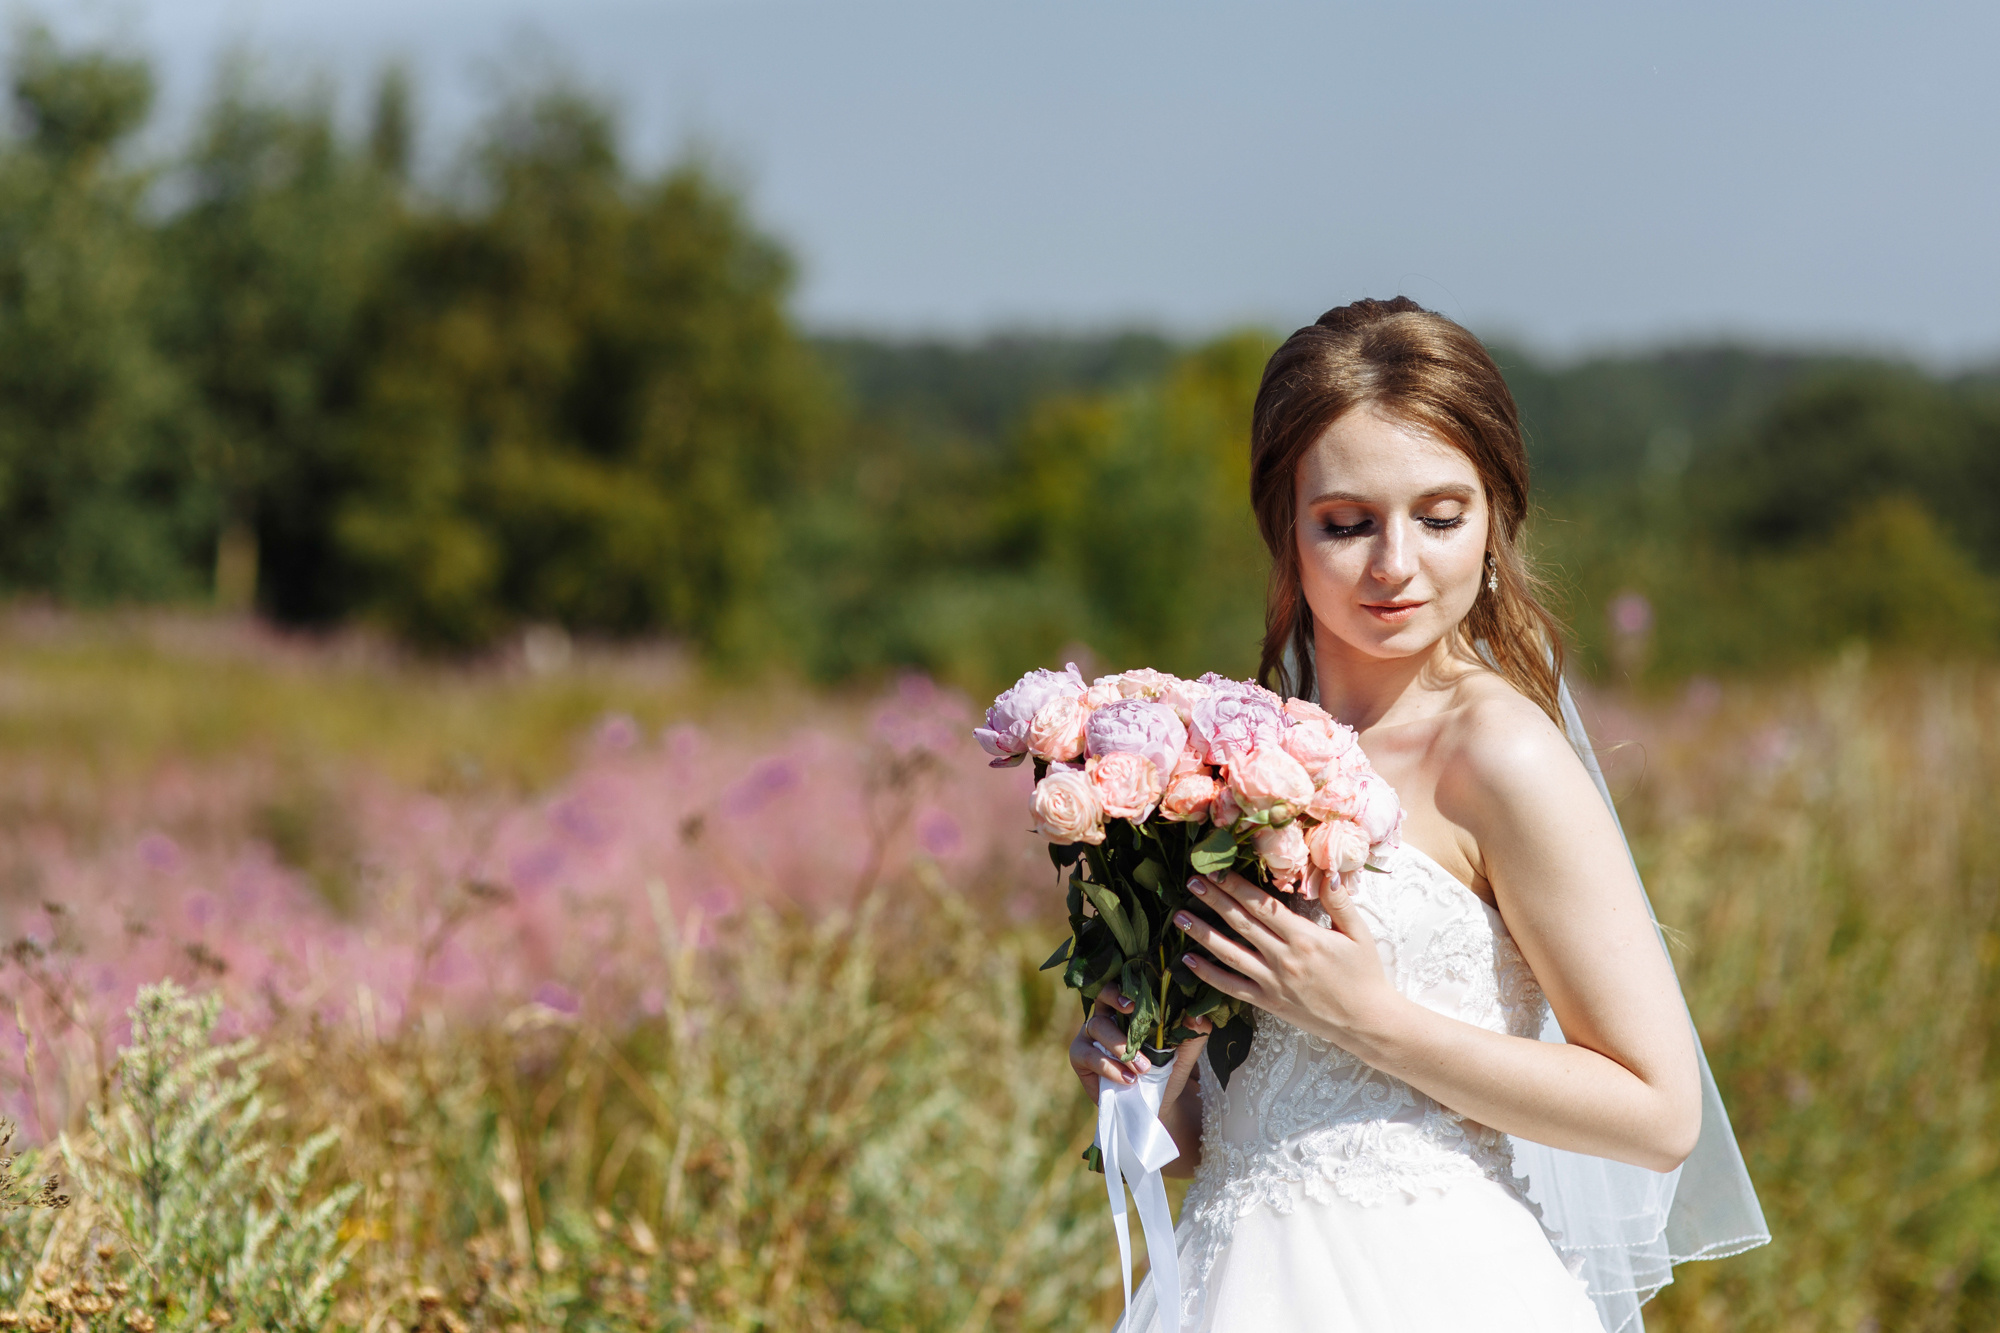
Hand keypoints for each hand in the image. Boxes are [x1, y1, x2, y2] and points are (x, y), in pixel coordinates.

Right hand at [1068, 984, 1213, 1104]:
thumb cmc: (1167, 1070)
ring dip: (1121, 1045)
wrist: (1155, 1104)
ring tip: (1143, 1067)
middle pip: (1102, 994)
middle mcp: (1106, 1014)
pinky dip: (1109, 1066)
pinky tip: (1128, 1079)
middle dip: (1114, 997)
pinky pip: (1089, 1055)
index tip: (1138, 996)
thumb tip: (1199, 1017)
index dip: (1127, 984)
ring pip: (1098, 1025)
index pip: (1123, 983)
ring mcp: (1089, 1034)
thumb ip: (1193, 1035)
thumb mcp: (1184, 1053)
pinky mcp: (1079, 1056)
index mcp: (1129, 1007)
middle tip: (1131, 1009)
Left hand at [1176, 868, 1401, 1050]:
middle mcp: (1284, 958)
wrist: (1366, 1022)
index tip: (1216, 870)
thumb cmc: (1365, 975)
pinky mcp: (1268, 1003)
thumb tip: (1327, 872)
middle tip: (1191, 881)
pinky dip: (1209, 974)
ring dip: (1202, 934)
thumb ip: (1339, 902)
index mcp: (1305, 937)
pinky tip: (1189, 961)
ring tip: (1179, 917)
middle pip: (1241, 923)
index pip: (1263, 905)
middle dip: (1213, 900)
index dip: (1236, 886)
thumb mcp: (1359, 934)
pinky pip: (1232, 987)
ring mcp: (1273, 982)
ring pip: (1230, 953)